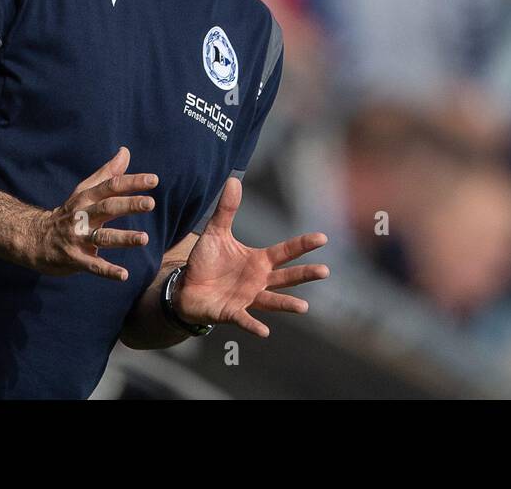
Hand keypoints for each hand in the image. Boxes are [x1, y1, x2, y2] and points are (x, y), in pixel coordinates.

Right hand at [26, 146, 156, 280]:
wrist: (32, 238)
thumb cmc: (67, 213)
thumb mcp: (84, 191)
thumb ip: (107, 173)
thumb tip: (125, 151)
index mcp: (86, 198)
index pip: (111, 186)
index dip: (132, 183)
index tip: (154, 180)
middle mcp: (82, 216)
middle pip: (107, 208)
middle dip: (128, 205)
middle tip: (150, 203)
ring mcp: (78, 238)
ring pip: (102, 237)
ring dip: (123, 238)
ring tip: (144, 239)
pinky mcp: (74, 259)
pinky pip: (93, 266)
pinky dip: (107, 271)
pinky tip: (124, 275)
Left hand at [176, 177, 328, 336]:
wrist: (185, 288)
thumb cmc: (206, 262)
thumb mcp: (216, 232)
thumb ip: (227, 209)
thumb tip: (233, 179)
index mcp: (258, 261)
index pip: (285, 252)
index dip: (302, 244)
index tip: (322, 238)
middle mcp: (258, 281)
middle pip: (287, 277)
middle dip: (305, 274)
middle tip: (325, 271)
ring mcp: (247, 298)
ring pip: (272, 301)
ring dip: (287, 304)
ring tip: (304, 307)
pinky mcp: (231, 312)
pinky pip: (245, 319)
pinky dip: (254, 325)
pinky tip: (265, 331)